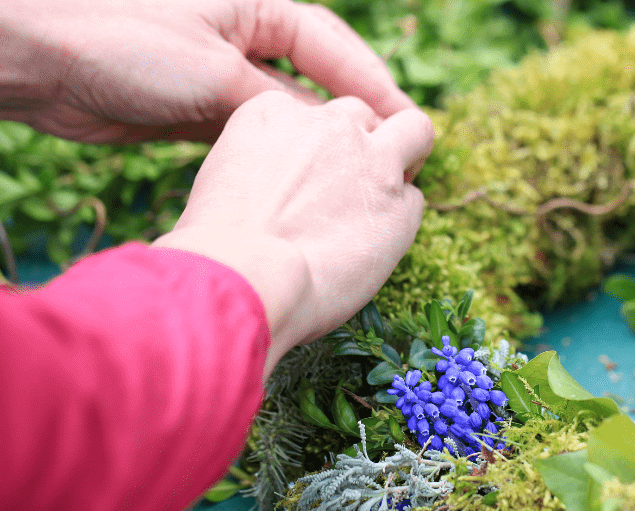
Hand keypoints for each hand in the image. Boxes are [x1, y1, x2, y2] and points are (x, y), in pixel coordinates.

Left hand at [0, 0, 414, 143]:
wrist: (38, 61)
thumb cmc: (126, 44)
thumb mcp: (220, 75)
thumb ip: (284, 108)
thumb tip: (335, 136)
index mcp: (253, 6)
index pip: (331, 45)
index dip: (373, 85)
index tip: (408, 123)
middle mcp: (239, 35)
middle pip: (314, 79)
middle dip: (351, 118)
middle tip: (390, 156)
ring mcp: (216, 73)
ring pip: (285, 112)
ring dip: (315, 143)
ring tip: (354, 177)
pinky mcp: (194, 109)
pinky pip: (254, 134)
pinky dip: (278, 155)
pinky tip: (303, 183)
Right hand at [152, 91, 433, 374]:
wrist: (244, 275)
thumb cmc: (219, 245)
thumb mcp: (226, 180)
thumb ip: (265, 166)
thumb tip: (284, 189)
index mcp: (276, 111)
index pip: (313, 114)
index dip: (315, 149)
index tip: (308, 180)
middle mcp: (329, 124)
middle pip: (363, 113)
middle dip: (365, 140)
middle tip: (356, 183)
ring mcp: (372, 160)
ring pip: (414, 131)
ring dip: (405, 159)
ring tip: (382, 203)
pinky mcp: (401, 204)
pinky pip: (415, 199)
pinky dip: (402, 219)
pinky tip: (377, 247)